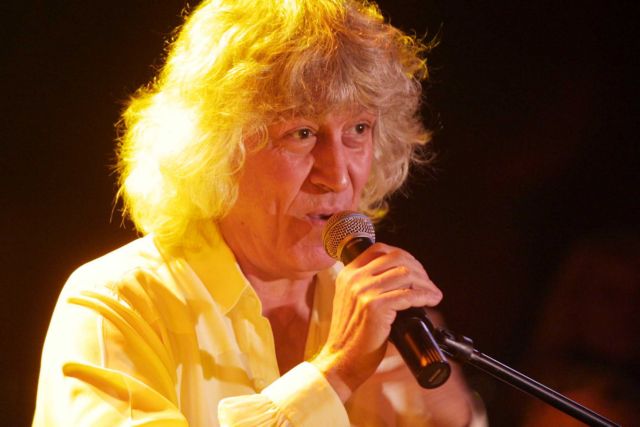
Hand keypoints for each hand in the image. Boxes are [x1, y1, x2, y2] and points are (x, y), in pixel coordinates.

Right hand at [311, 243, 442, 400]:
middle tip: (428, 284)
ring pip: (406, 274)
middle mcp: (354, 278)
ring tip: (434, 294)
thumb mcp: (353, 300)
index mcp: (348, 273)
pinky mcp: (375, 307)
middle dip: (418, 269)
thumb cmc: (352, 334)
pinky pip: (409, 295)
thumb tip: (403, 277)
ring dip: (425, 283)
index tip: (415, 270)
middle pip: (396, 258)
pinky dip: (425, 296)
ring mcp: (363, 291)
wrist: (341, 359)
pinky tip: (431, 301)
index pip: (380, 249)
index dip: (404, 256)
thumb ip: (368, 284)